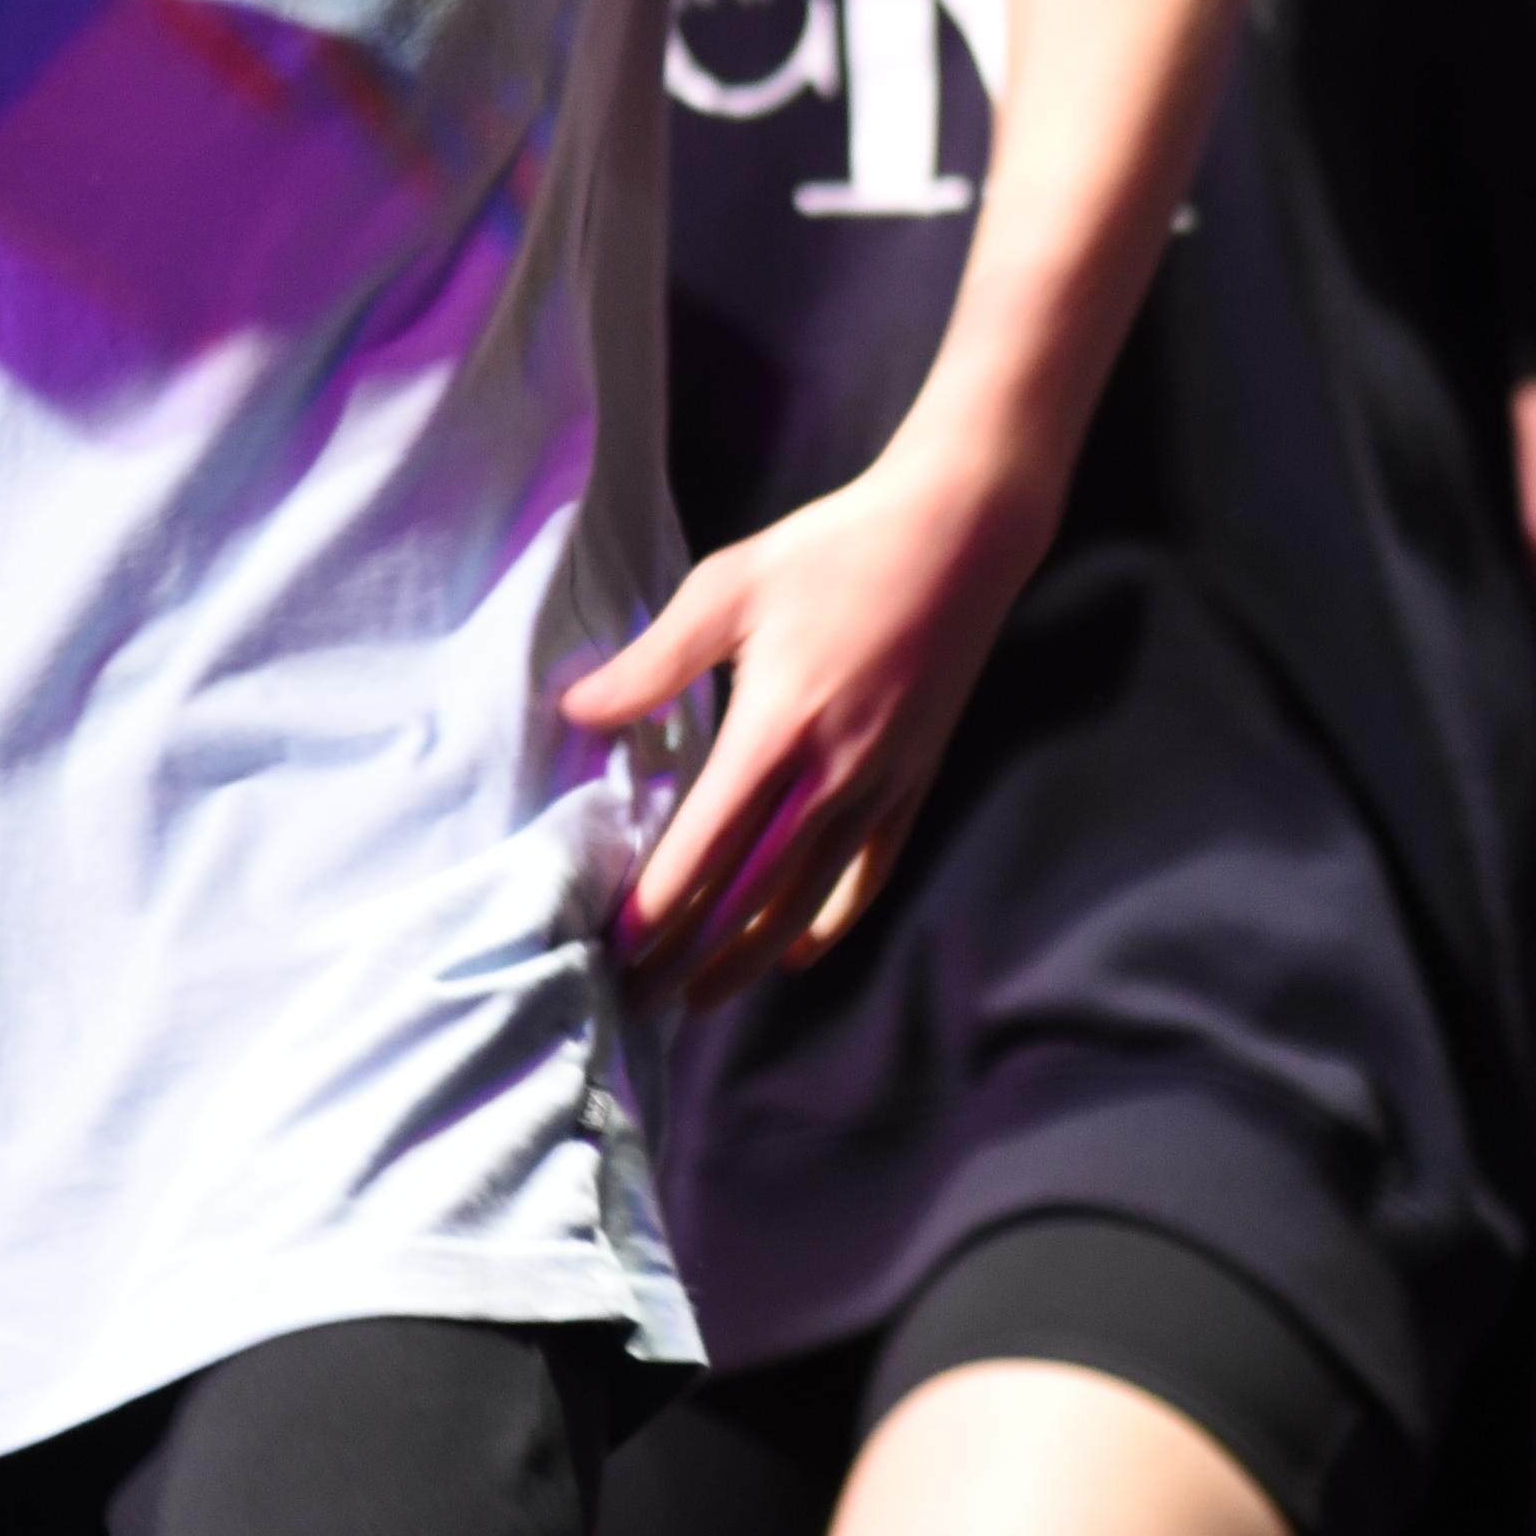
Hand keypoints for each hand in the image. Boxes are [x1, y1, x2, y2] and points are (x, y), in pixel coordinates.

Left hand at [558, 449, 1034, 1002]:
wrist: (960, 535)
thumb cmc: (835, 550)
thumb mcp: (729, 586)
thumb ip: (653, 661)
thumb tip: (576, 710)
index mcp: (775, 730)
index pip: (705, 847)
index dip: (658, 909)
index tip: (614, 950)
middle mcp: (830, 776)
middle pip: (752, 894)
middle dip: (691, 955)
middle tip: (639, 1000)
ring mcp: (880, 786)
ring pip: (808, 899)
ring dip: (751, 955)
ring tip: (702, 997)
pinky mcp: (914, 782)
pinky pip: (869, 873)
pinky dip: (831, 922)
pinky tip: (796, 951)